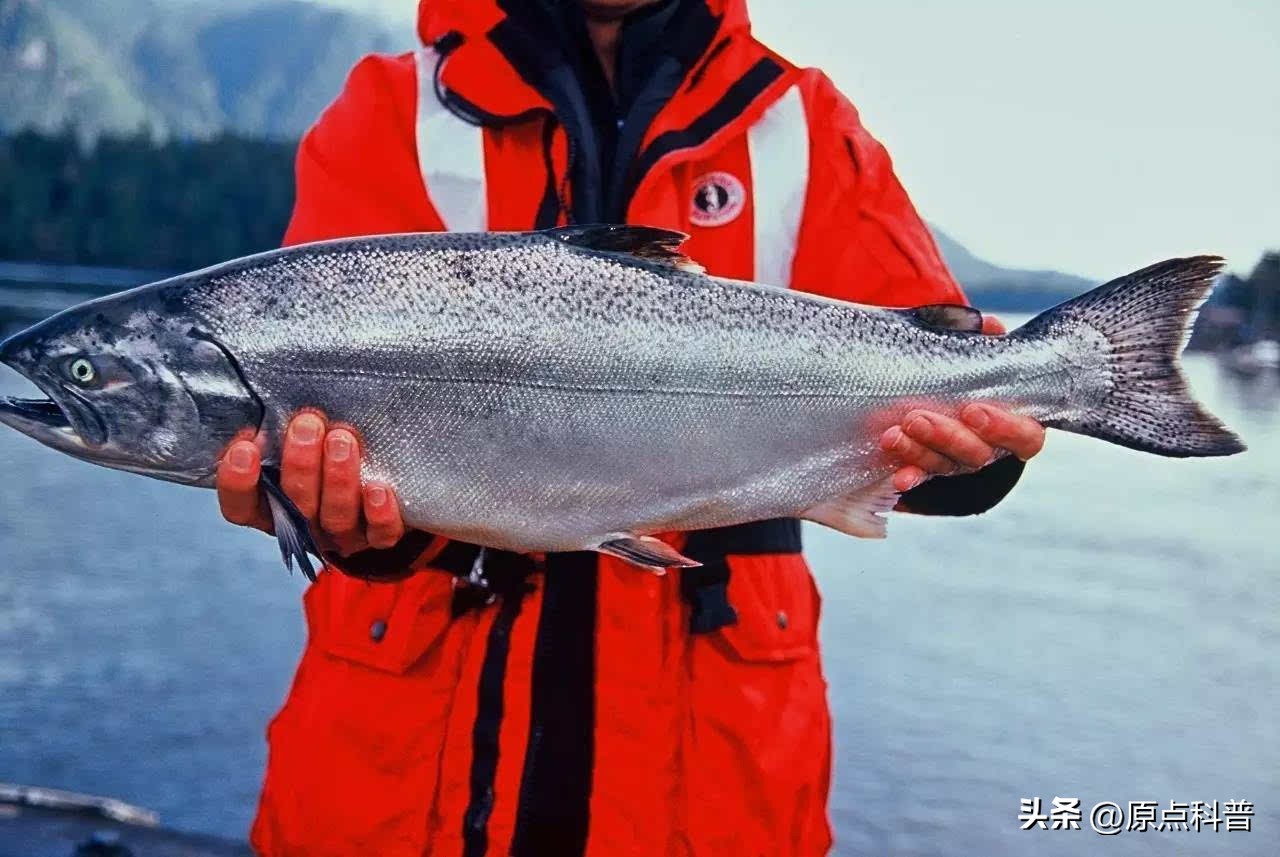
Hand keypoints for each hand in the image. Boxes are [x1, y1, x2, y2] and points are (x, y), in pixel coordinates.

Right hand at [216, 411, 405, 554]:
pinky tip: (378, 489)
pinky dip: (379, 514)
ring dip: (337, 479)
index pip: (242, 506)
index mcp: (273, 507)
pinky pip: (379, 535)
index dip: (237, 482)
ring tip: (343, 439)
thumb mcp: (305, 440)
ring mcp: (343, 537)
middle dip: (300, 465)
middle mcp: (305, 526)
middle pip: (295, 506)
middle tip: (307, 424)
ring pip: (335, 518)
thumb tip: (274, 387)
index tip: (245, 447)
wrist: (392, 494)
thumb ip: (285, 427)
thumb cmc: (331, 453)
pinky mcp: (381, 540)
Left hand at [880, 314, 1045, 491]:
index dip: (1003, 428)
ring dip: (919, 452)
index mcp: (1014, 421)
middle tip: (916, 418)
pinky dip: (910, 475)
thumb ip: (983, 339)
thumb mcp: (975, 349)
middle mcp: (989, 446)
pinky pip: (921, 476)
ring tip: (893, 435)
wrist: (934, 384)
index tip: (973, 410)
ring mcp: (959, 460)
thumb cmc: (966, 366)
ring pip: (945, 464)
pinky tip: (898, 477)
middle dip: (947, 437)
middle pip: (978, 454)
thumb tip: (990, 325)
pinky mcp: (930, 466)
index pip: (1024, 436)